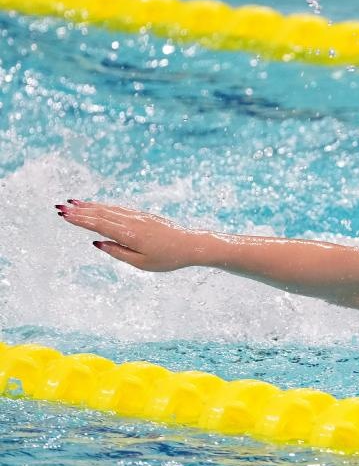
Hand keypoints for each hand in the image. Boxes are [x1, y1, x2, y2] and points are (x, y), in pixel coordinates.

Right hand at [56, 200, 206, 271]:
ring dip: (91, 206)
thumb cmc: (167, 258)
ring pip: (110, 209)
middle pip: (102, 214)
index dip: (80, 219)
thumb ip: (117, 252)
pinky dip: (105, 206)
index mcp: (129, 234)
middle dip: (80, 210)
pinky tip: (98, 206)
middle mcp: (132, 222)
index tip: (64, 215)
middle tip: (60, 206)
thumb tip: (98, 242)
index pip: (99, 224)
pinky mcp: (144, 216)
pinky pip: (120, 209)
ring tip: (74, 203)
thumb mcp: (141, 263)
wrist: (191, 245)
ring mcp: (139, 217)